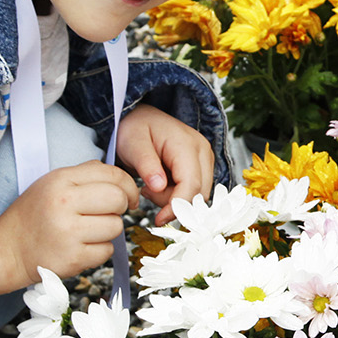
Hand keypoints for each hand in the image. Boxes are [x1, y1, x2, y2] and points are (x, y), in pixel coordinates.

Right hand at [0, 161, 140, 293]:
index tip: (128, 196)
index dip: (128, 186)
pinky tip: (82, 246)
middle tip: (109, 213)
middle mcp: (64, 203)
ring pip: (116, 227)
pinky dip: (99, 250)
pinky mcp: (73, 258)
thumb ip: (84, 174)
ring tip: (88, 231)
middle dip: (120, 207)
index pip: (112, 175)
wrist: (7, 249)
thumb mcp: (52, 183)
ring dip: (108, 231)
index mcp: (61, 180)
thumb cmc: (33, 215)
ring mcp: (68, 233)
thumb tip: (118, 177)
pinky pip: (107, 251)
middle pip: (118, 200)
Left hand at [115, 104, 214, 225]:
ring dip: (174, 199)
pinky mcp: (202, 167)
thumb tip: (159, 186)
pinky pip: (195, 191)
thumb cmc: (136, 128)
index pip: (191, 185)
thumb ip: (146, 165)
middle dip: (173, 202)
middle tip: (147, 191)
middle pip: (198, 193)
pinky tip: (161, 184)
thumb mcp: (133, 144)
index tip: (159, 219)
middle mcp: (202, 151)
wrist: (141, 118)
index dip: (177, 206)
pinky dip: (177, 194)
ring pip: (198, 195)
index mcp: (186, 144)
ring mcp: (205, 159)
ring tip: (152, 185)